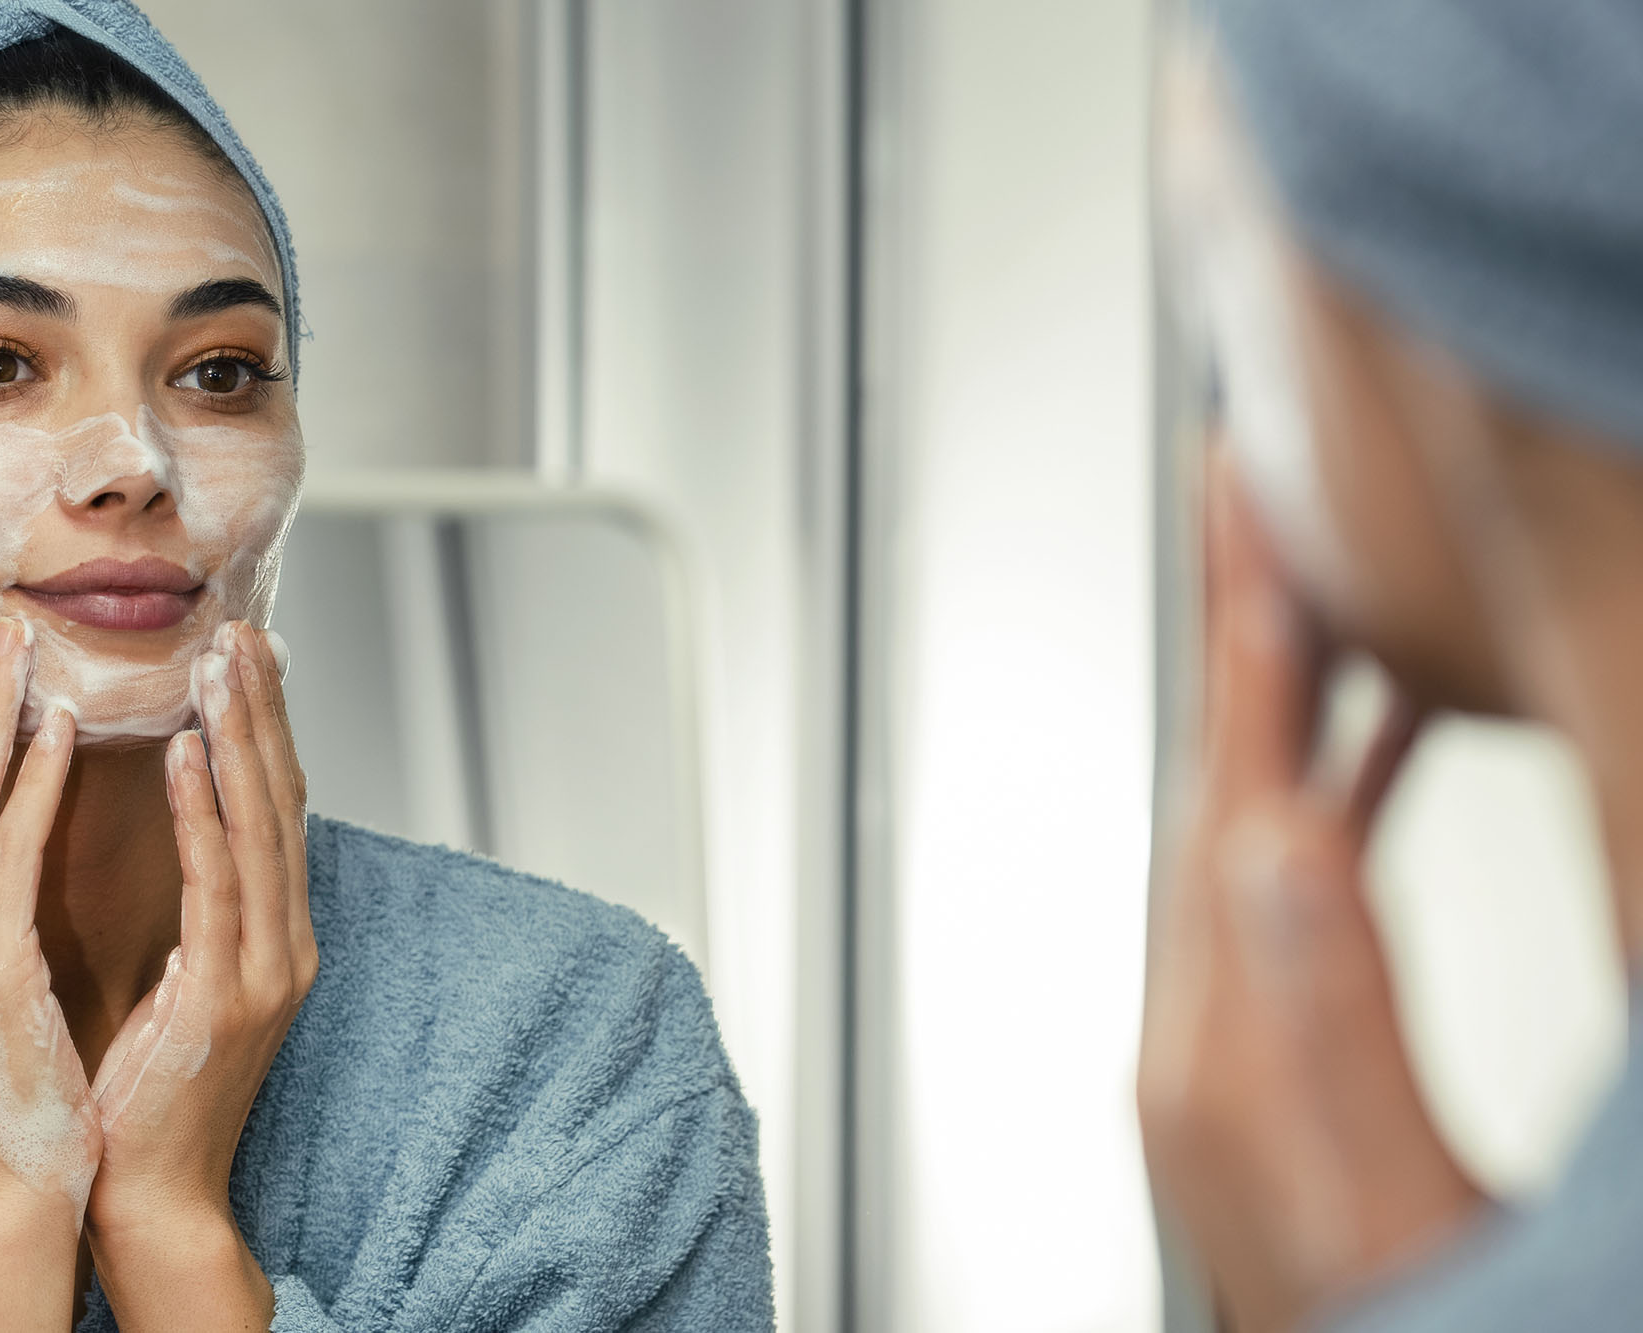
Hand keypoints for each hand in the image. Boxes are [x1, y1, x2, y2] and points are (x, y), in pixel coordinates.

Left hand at [84, 621, 313, 1326]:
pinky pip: (221, 885)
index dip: (263, 729)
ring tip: (219, 662)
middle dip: (263, 711)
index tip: (244, 655)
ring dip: (242, 737)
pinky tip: (188, 752)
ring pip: (262, 827)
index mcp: (272, 936)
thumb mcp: (174, 981)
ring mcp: (271, 968)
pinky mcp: (234, 994)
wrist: (149, 1192)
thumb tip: (173, 836)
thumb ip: (188, 907)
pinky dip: (207, 812)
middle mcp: (287, 941)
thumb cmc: (141, 1088)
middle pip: (281, 801)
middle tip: (243, 629)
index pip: (272, 811)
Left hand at [1135, 460, 1487, 1330]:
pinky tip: (1363, 777)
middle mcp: (1197, 1046)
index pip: (1231, 794)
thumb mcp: (1398, 1204)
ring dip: (1286, 705)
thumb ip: (1331, 1028)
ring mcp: (1223, 1060)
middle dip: (1240, 631)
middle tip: (1255, 499)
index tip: (1241, 499)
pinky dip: (1320, 804)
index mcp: (1223, 1058)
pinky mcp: (1262, 1081)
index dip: (1245, 636)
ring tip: (1334, 606)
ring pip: (1246, 828)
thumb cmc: (1423, 1326)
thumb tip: (1273, 845)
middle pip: (1215, 785)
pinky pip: (1279, 899)